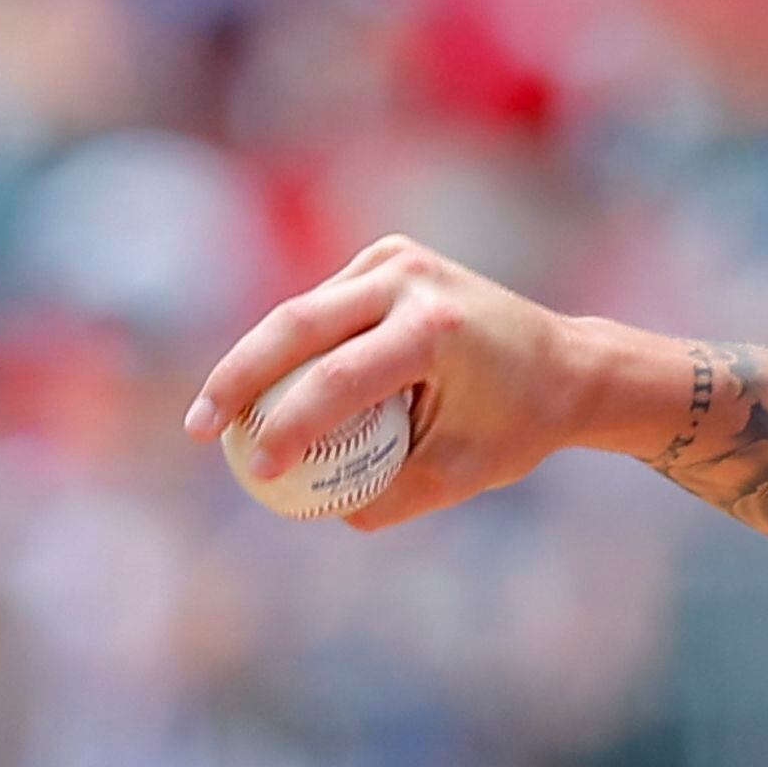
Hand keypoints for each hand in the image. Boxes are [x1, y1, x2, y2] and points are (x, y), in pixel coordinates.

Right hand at [184, 238, 641, 530]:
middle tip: (199, 430)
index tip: (256, 470)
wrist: (568, 364)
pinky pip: (325, 306)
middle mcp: (413, 280)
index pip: (340, 379)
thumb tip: (315, 512)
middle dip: (237, 379)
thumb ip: (387, 497)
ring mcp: (398, 258)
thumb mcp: (459, 475)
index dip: (288, 426)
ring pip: (303, 313)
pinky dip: (295, 346)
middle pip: (297, 327)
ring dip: (257, 362)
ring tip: (219, 418)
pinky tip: (270, 389)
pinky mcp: (388, 255)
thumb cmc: (517, 426)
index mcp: (436, 329)